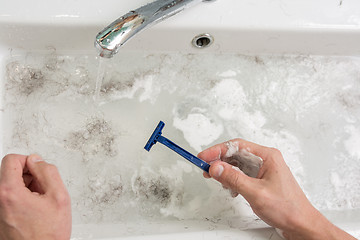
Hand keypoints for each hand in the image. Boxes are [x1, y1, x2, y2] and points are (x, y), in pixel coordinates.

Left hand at [0, 154, 70, 239]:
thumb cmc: (49, 234)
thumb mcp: (59, 196)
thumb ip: (48, 172)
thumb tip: (37, 161)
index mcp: (9, 192)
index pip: (11, 159)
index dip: (29, 161)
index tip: (39, 171)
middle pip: (9, 172)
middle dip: (28, 175)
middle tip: (43, 189)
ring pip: (10, 185)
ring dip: (26, 188)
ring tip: (40, 202)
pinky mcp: (0, 218)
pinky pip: (9, 199)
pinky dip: (22, 199)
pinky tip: (34, 211)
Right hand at [198, 139, 355, 239]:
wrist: (300, 224)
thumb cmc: (287, 208)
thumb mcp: (255, 192)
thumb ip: (233, 178)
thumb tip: (216, 167)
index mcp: (267, 156)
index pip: (237, 146)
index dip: (217, 150)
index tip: (204, 157)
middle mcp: (265, 160)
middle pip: (236, 154)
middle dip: (219, 161)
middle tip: (205, 167)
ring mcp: (263, 170)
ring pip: (237, 164)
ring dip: (225, 172)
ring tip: (217, 180)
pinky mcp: (261, 179)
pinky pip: (242, 174)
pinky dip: (232, 180)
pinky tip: (231, 189)